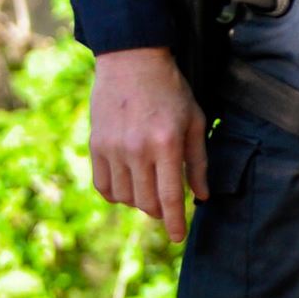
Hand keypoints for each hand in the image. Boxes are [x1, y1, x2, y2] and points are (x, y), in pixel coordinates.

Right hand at [89, 46, 208, 241]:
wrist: (132, 60)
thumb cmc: (170, 90)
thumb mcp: (195, 121)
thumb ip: (198, 162)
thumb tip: (202, 197)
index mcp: (166, 144)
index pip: (169, 196)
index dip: (175, 222)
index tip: (178, 237)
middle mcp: (137, 149)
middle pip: (146, 202)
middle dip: (159, 212)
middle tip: (167, 206)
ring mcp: (113, 148)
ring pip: (125, 197)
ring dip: (139, 202)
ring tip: (149, 189)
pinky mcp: (96, 145)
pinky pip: (103, 186)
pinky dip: (116, 193)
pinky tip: (128, 185)